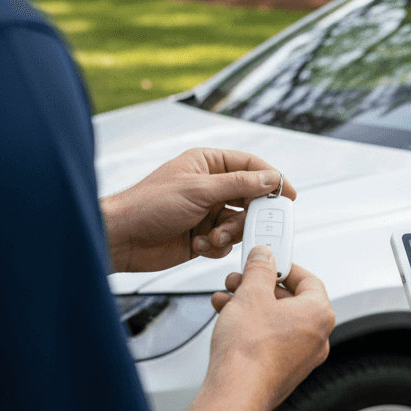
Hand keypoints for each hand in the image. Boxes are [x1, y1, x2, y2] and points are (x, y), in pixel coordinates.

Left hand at [100, 148, 296, 272]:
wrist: (122, 239)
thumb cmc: (151, 205)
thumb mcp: (199, 190)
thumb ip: (239, 184)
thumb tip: (271, 179)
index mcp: (208, 164)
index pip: (251, 166)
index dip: (272, 179)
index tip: (288, 195)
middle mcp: (210, 186)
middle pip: (249, 197)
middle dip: (248, 214)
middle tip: (251, 225)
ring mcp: (207, 212)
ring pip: (239, 223)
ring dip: (228, 233)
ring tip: (211, 237)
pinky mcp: (202, 236)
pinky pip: (225, 242)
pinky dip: (215, 246)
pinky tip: (197, 244)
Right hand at [208, 249, 334, 410]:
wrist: (236, 392)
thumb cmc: (250, 351)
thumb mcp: (251, 293)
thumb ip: (259, 268)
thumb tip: (263, 257)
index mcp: (319, 314)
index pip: (308, 278)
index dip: (284, 266)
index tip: (268, 261)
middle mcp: (316, 337)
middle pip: (290, 300)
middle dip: (261, 287)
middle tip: (242, 280)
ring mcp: (301, 357)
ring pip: (277, 320)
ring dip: (252, 306)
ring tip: (228, 299)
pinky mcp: (284, 371)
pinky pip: (272, 339)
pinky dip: (253, 326)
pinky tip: (230, 320)